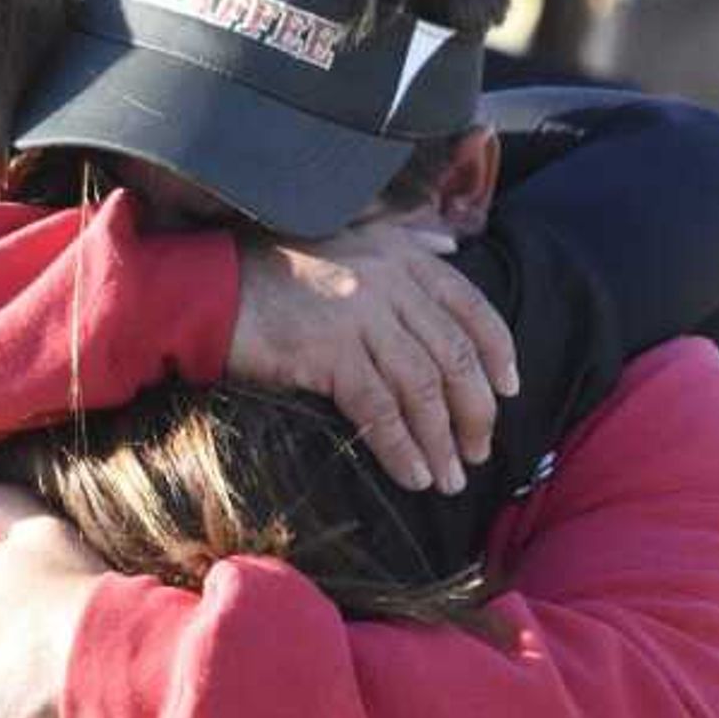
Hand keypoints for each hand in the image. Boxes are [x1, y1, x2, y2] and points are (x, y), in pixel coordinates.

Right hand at [226, 220, 517, 496]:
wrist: (208, 287)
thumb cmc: (274, 269)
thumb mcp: (348, 239)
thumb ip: (404, 239)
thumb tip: (451, 246)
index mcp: (401, 255)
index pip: (471, 306)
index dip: (498, 353)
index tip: (510, 391)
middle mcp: (388, 281)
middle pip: (454, 355)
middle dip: (475, 411)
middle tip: (479, 450)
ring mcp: (359, 315)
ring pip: (423, 388)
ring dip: (441, 441)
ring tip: (449, 478)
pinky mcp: (328, 352)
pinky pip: (379, 410)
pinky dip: (401, 449)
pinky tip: (412, 476)